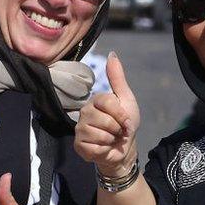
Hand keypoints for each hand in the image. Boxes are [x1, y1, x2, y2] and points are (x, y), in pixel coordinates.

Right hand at [75, 52, 139, 177]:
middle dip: (117, 129)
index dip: (122, 115)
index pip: (108, 102)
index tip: (127, 121)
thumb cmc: (125, 124)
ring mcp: (79, 128)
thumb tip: (112, 54)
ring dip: (111, 140)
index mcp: (96, 100)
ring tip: (110, 139)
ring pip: (99, 134)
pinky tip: (103, 148)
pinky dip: (103, 150)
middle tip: (117, 131)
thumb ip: (117, 78)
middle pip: (105, 120)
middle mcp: (85, 112)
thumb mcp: (126, 99)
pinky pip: (93, 147)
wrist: (123, 149)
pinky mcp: (78, 144)